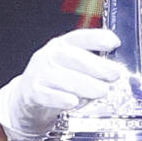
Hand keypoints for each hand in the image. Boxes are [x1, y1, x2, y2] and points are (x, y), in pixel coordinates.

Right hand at [0, 28, 123, 140]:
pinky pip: (46, 95)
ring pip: (61, 77)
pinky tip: (73, 102)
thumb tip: (115, 72)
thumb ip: (92, 68)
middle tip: (114, 75)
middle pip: (72, 57)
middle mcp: (49, 56)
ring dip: (84, 85)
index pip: (79, 38)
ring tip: (102, 91)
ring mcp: (39, 74)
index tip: (114, 43)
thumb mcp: (71, 69)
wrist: (25, 99)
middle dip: (96, 66)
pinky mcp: (32, 93)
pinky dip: (61, 98)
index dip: (97, 38)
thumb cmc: (54, 82)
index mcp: (61, 46)